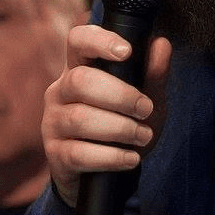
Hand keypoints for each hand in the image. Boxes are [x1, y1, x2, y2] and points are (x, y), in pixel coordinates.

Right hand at [41, 23, 172, 206]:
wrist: (104, 174)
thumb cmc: (122, 122)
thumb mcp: (144, 97)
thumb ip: (153, 73)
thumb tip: (162, 44)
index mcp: (79, 67)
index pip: (78, 40)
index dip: (100, 41)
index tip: (127, 52)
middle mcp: (59, 90)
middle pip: (80, 80)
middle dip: (120, 95)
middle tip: (146, 109)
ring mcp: (53, 122)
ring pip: (80, 118)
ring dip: (120, 128)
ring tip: (144, 136)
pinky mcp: (55, 154)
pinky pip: (79, 153)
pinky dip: (111, 156)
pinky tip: (131, 158)